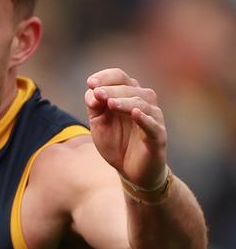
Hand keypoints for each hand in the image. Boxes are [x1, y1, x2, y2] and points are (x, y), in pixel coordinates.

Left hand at [84, 68, 167, 189]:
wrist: (130, 170)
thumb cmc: (116, 142)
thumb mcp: (99, 123)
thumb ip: (95, 107)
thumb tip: (92, 92)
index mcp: (128, 97)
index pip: (120, 77)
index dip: (106, 77)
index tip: (90, 83)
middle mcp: (143, 104)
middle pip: (130, 88)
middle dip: (112, 89)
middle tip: (97, 93)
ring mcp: (153, 119)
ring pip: (142, 104)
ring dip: (125, 102)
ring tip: (110, 103)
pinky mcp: (158, 136)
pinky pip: (153, 125)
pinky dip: (145, 118)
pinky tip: (136, 114)